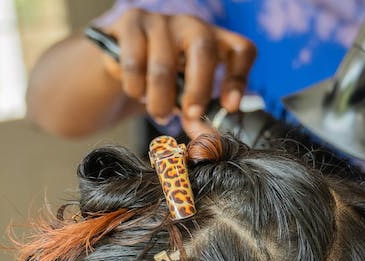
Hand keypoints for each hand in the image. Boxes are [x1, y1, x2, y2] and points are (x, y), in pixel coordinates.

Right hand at [103, 9, 256, 125]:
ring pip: (164, 64)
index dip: (239, 78)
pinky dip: (136, 87)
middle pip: (204, 51)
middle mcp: (193, 26)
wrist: (122, 64)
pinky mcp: (131, 22)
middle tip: (191, 116)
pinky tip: (137, 92)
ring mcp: (162, 21)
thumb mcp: (187, 96)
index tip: (229, 107)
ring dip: (160, 99)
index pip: (241, 50)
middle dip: (198, 89)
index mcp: (217, 42)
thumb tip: (204, 136)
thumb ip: (198, 113)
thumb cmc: (164, 83)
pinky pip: (135, 63)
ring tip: (159, 113)